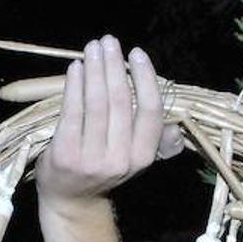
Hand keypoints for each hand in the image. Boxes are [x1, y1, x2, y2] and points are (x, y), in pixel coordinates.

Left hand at [36, 35, 183, 219]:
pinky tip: (76, 68)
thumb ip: (150, 137)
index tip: (137, 53)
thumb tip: (177, 128)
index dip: (145, 78)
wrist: (71, 201)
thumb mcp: (133, 158)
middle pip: (120, 101)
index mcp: (143, 156)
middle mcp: (120, 159)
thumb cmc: (102, 167)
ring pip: (96, 104)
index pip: (150, 111)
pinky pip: (72, 113)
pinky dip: (74, 86)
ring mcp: (91, 159)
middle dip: (114, 66)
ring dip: (95, 70)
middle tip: (109, 41)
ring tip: (92, 48)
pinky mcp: (65, 156)